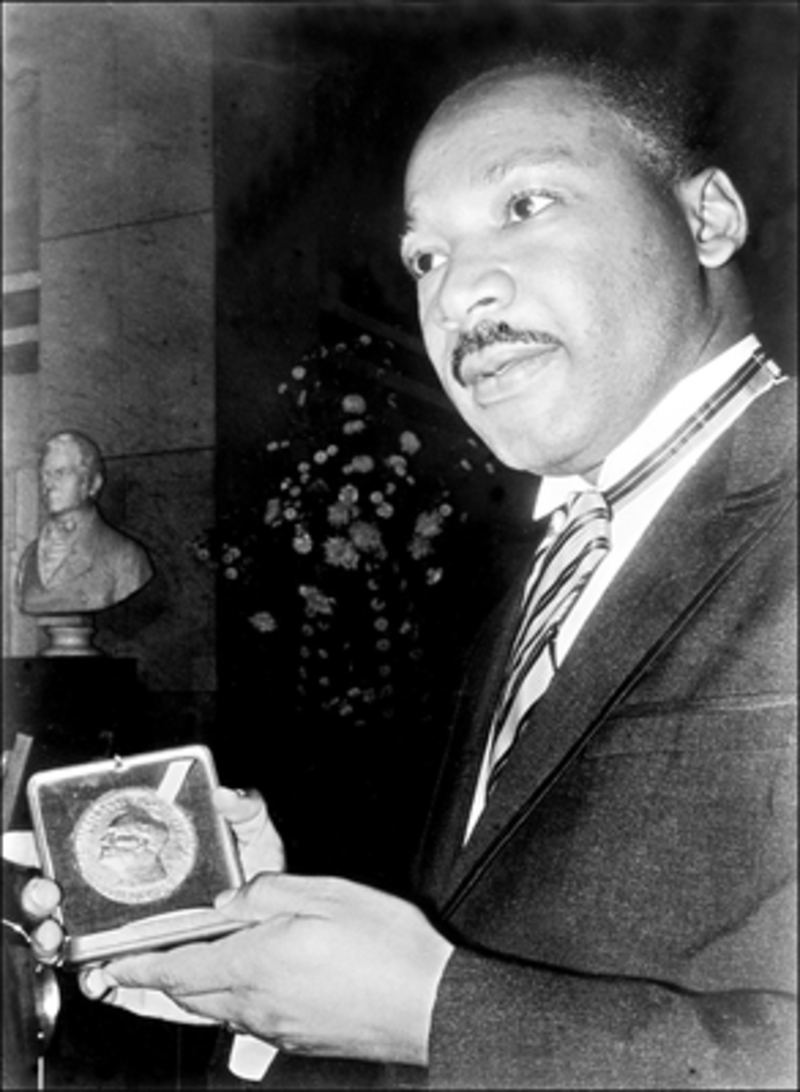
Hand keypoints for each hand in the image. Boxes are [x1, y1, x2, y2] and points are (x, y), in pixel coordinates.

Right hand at [14, 784, 285, 1022]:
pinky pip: (109, 985)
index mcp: (140, 859)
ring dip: (53, 939)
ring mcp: (128, 939)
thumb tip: (225, 794)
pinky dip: (96, 983)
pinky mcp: (143, 978)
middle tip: (48, 892)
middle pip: (62, 897)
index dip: (48, 846)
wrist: (274, 933)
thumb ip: (243, 809)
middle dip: (41, 895)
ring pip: (70, 943)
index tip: (31, 842)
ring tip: (58, 933)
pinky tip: (101, 975)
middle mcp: (124, 899)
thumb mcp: (253, 835)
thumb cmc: (255, 879)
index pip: (82, 849)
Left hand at [98, 873, 453, 1064]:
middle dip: (158, 985)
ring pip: (217, 1012)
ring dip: (191, 994)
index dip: (142, 969)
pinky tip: (242, 988)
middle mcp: (260, 1003)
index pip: (181, 969)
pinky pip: (246, 1021)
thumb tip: (235, 898)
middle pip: (191, 998)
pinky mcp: (298, 1037)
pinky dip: (227, 1003)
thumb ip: (271, 892)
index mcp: (259, 962)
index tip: (115, 967)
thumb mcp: (329, 895)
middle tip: (133, 974)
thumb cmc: (388, 950)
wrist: (430, 1005)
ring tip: (180, 978)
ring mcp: (278, 1026)